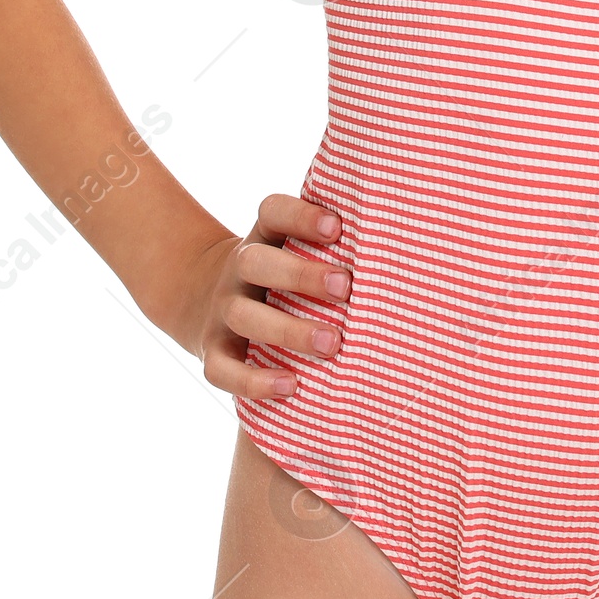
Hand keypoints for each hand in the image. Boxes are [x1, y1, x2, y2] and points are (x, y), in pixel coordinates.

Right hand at [171, 194, 351, 402]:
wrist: (206, 298)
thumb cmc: (281, 274)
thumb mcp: (294, 249)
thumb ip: (330, 247)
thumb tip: (392, 251)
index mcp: (263, 237)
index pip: (272, 213)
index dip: (301, 217)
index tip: (337, 227)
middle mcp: (237, 269)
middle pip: (255, 262)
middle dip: (300, 275)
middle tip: (344, 289)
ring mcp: (222, 310)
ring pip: (243, 315)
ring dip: (288, 330)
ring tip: (332, 343)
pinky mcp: (213, 351)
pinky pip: (222, 368)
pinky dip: (254, 380)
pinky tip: (291, 385)